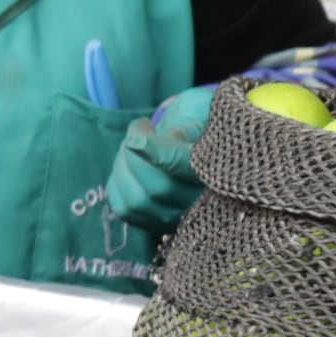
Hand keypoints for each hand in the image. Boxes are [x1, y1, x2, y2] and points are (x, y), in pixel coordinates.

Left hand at [106, 83, 217, 239]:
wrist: (199, 141)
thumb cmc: (202, 123)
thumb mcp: (204, 113)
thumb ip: (191, 125)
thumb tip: (171, 138)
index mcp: (219, 172)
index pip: (185, 169)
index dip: (156, 153)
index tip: (137, 134)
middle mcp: (203, 203)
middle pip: (158, 188)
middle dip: (135, 155)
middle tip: (140, 128)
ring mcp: (179, 217)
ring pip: (138, 202)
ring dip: (123, 168)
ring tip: (131, 145)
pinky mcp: (155, 223)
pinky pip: (124, 209)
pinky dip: (116, 184)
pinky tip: (126, 165)